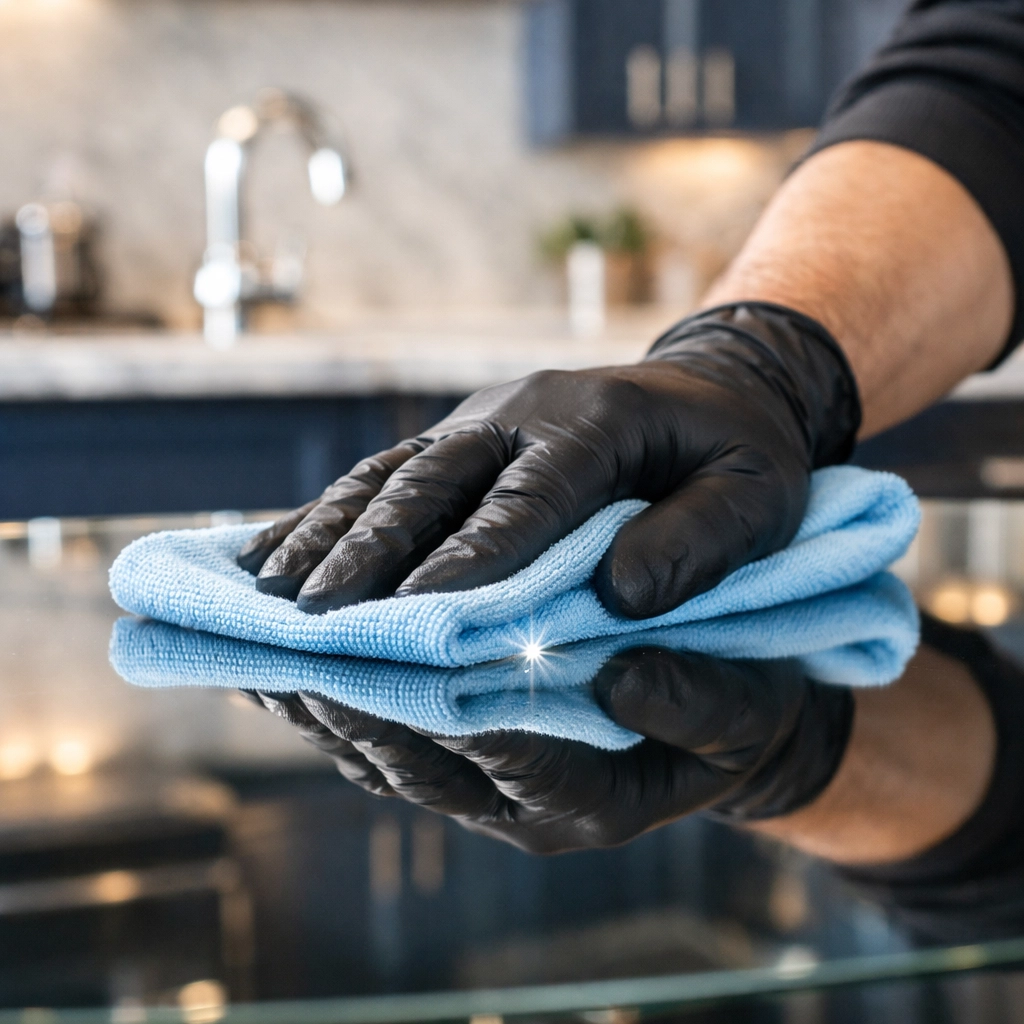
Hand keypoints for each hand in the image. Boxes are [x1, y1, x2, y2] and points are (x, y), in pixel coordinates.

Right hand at [238, 303, 859, 617]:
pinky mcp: (455, 440)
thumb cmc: (740, 456)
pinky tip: (274, 556)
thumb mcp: (760, 495)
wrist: (712, 390)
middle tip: (317, 620)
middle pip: (433, 484)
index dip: (472, 558)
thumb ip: (701, 540)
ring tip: (274, 596)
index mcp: (596, 421)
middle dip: (372, 554)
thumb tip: (620, 597)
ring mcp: (479, 423)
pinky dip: (325, 518)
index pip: (527, 498)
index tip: (419, 616)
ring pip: (388, 478)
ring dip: (329, 535)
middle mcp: (519, 413)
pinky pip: (379, 477)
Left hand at [247, 647, 853, 853]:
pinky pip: (380, 740)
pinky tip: (289, 661)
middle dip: (349, 703)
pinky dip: (333, 702)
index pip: (492, 749)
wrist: (714, 723)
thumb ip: (691, 701)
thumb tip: (621, 680)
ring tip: (267, 650)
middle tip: (290, 648)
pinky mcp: (458, 763)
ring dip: (323, 706)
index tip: (372, 650)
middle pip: (413, 759)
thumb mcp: (741, 706)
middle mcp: (517, 805)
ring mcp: (481, 789)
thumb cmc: (734, 708)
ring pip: (381, 755)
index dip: (430, 702)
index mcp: (586, 798)